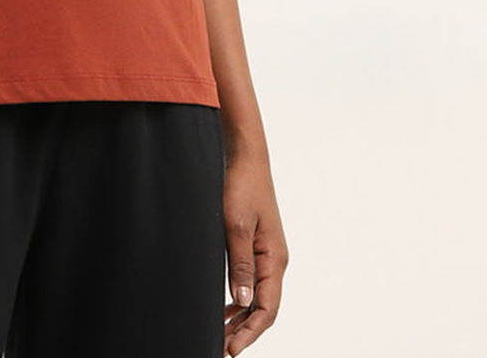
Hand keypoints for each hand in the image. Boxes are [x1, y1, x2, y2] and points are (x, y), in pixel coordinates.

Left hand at [222, 151, 288, 355]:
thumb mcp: (236, 226)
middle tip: (222, 348)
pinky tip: (224, 305)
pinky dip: (239, 298)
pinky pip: (250, 280)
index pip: (267, 309)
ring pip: (257, 296)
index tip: (231, 349)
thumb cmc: (242, 187)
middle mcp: (274, 260)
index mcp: (275, 259)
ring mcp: (266, 252)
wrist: (245, 158)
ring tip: (220, 333)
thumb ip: (239, 265)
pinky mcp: (255, 244)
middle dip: (244, 331)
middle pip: (264, 308)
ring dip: (241, 317)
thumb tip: (241, 302)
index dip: (250, 332)